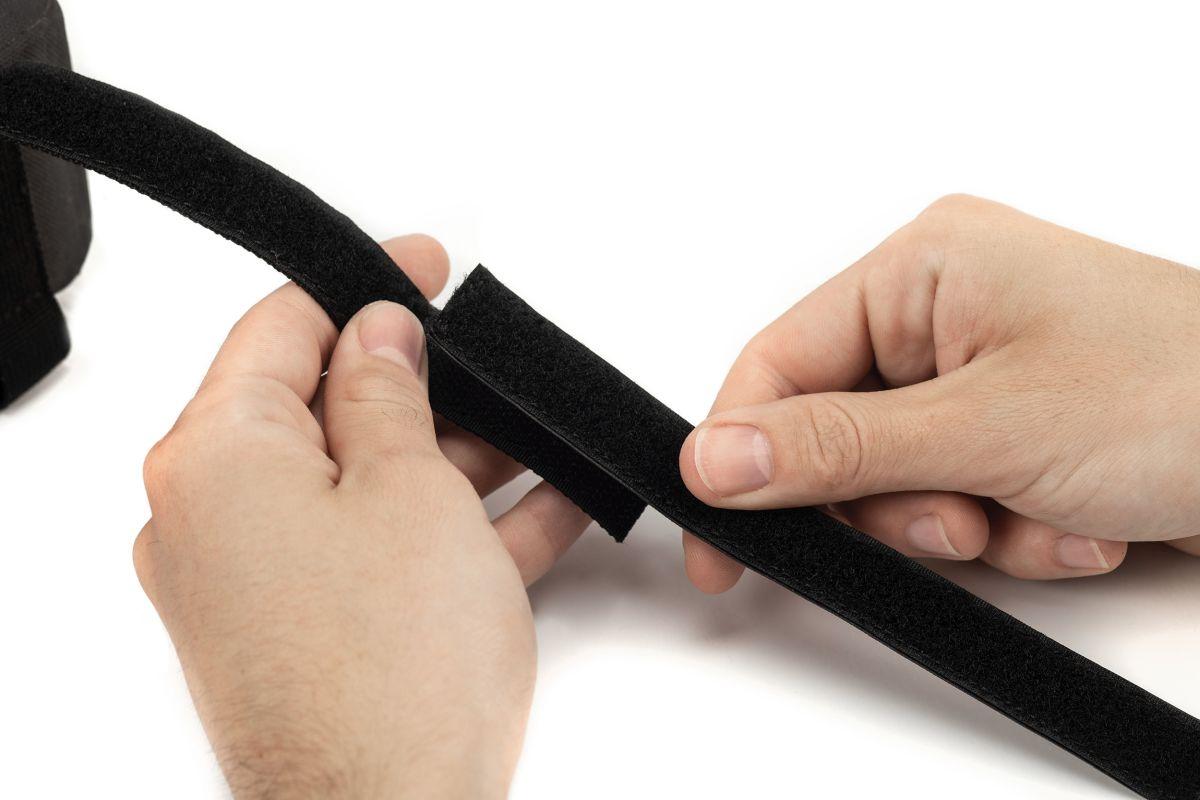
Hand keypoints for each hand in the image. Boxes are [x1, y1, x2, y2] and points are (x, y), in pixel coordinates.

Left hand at [133, 236, 588, 798]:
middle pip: (322, 408)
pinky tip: (534, 511)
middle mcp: (213, 519)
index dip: (362, 283)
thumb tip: (378, 334)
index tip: (425, 265)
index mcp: (216, 459)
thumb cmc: (391, 672)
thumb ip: (388, 391)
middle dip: (420, 382)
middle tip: (489, 361)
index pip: (282, 328)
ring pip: (360, 482)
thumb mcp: (411, 488)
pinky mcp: (302, 630)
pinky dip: (446, 527)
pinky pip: (375, 550)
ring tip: (532, 438)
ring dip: (449, 457)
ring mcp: (256, 582)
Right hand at [679, 195, 1199, 590]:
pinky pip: (954, 500)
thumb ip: (837, 449)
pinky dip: (1007, 534)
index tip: (719, 542)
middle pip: (835, 433)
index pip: (777, 362)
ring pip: (895, 482)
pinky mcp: (1014, 428)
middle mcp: (945, 310)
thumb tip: (717, 460)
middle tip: (954, 526)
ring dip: (961, 527)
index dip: (739, 455)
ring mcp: (981, 372)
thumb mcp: (988, 430)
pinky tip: (1077, 524)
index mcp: (924, 267)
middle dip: (894, 504)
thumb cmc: (1191, 394)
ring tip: (1039, 520)